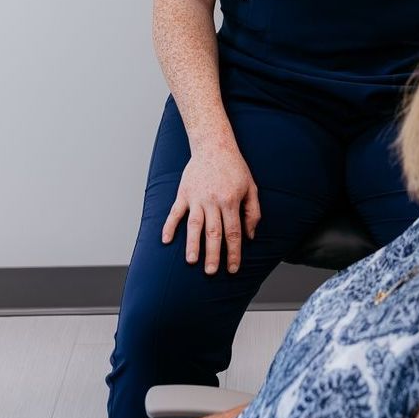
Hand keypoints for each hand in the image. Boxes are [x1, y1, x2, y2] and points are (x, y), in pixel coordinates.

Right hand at [161, 142, 260, 273]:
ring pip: (194, 225)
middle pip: (213, 232)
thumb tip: (250, 236)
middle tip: (211, 272)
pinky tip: (165, 240)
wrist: (214, 144)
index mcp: (231, 201)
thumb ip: (253, 212)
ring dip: (192, 244)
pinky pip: (175, 212)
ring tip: (191, 261)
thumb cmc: (235, 168)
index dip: (234, 252)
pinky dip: (169, 226)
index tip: (233, 268)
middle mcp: (213, 201)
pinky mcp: (183, 193)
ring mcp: (196, 197)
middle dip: (213, 254)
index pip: (233, 232)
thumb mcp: (250, 187)